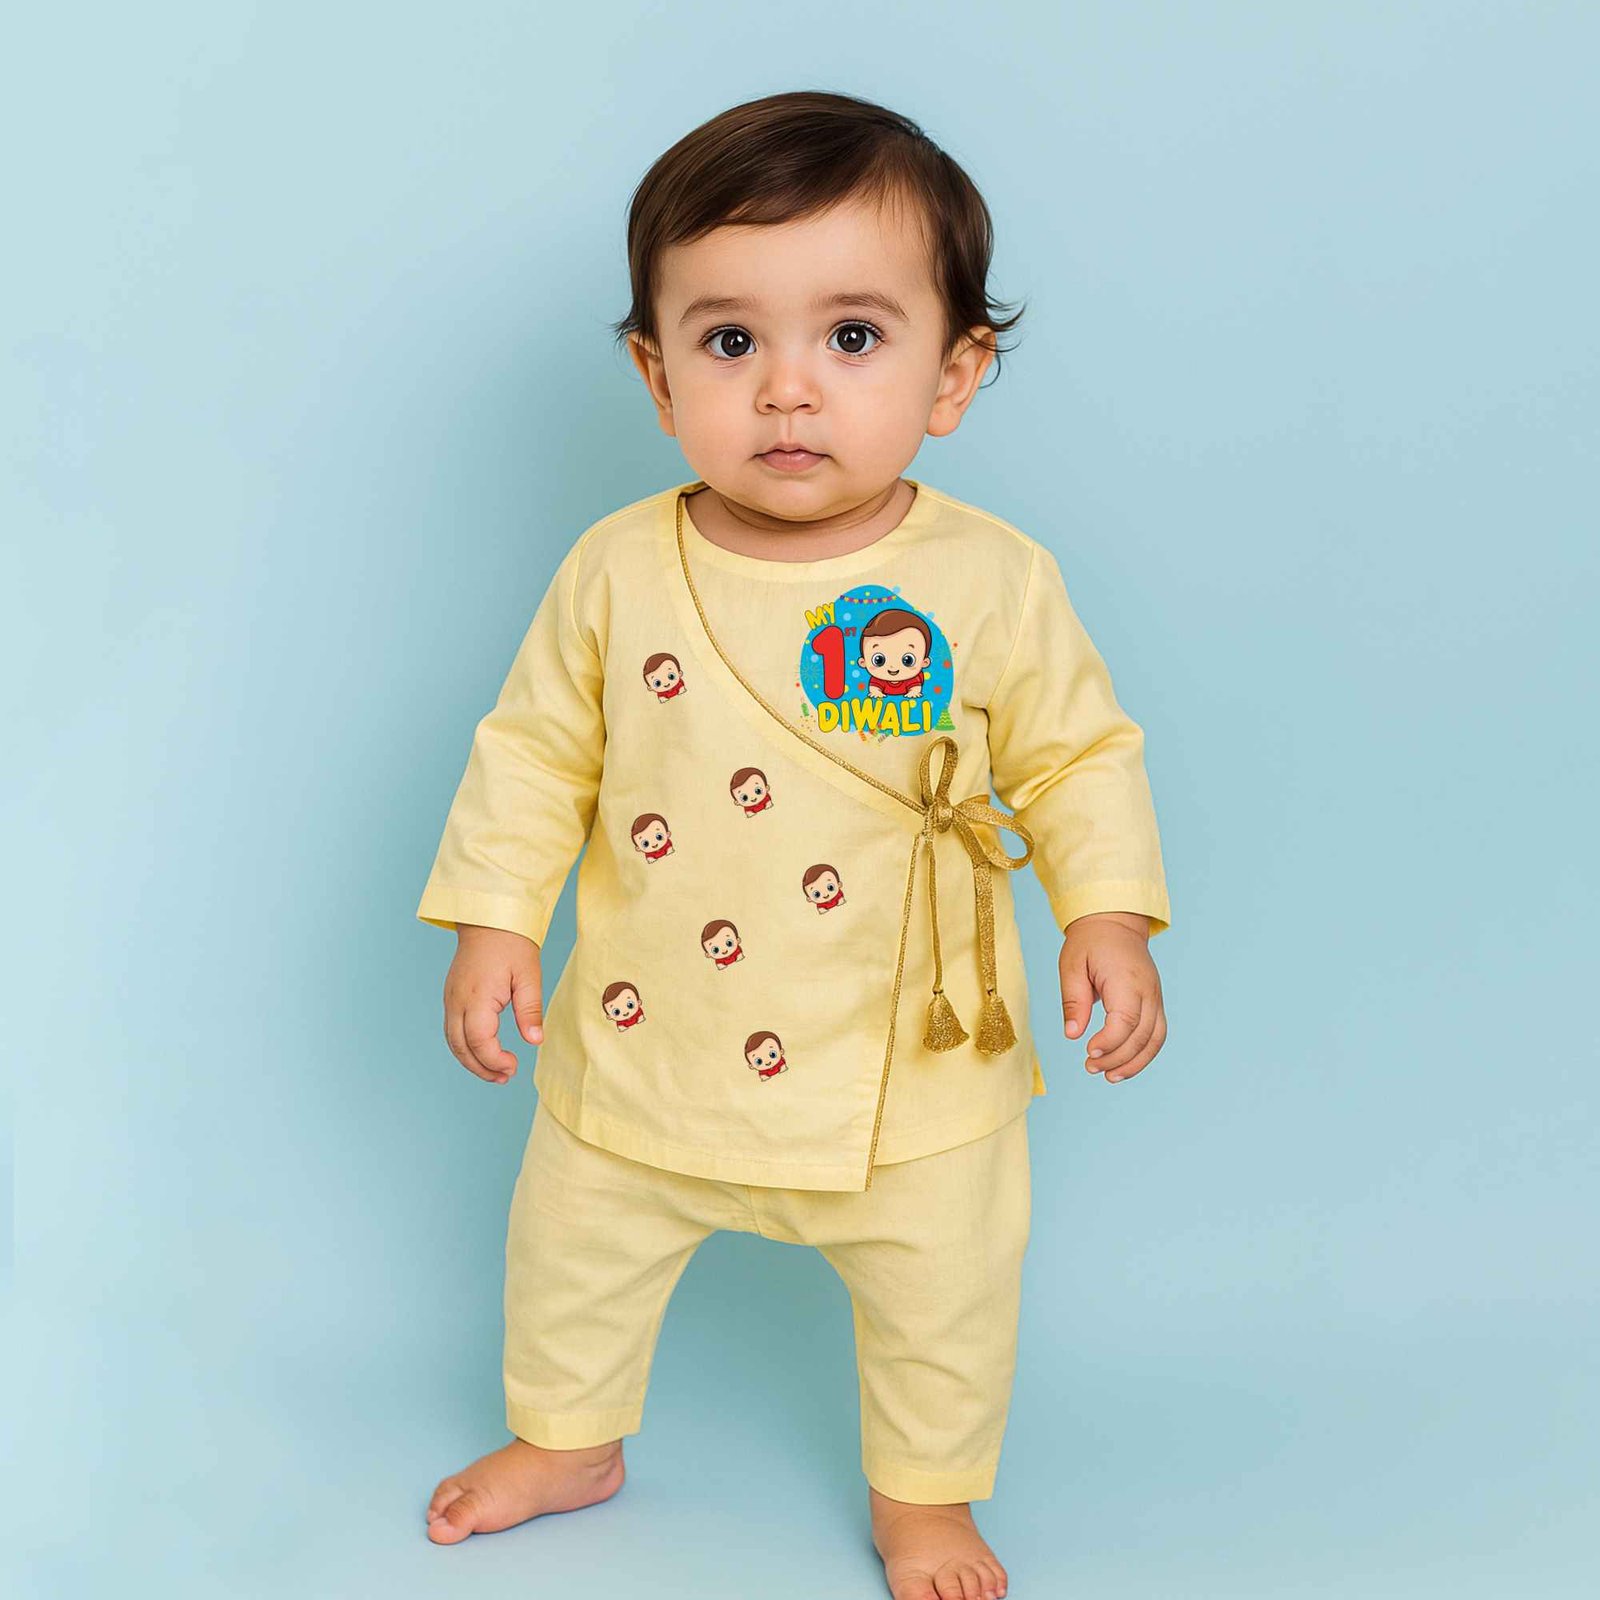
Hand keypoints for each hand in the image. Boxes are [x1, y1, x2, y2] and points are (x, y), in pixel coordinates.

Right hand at [442, 924, 544, 1084]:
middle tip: (505, 1078)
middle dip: (481, 1068)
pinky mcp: (451, 996)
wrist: (489, 918)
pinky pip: (452, 1030)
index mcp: (477, 997)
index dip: (494, 1060)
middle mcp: (457, 1001)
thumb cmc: (512, 943)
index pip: (478, 1041)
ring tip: (496, 1072)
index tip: (514, 1068)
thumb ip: (530, 1010)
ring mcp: (450, 998)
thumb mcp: (529, 975)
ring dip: (471, 1061)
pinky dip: (465, 1047)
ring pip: (452, 1041)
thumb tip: (535, 1041)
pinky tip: (483, 1052)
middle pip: (460, 1048)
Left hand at [1059, 912, 1166, 1083]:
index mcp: (1127, 979)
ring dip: (1135, 1063)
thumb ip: (1073, 1001)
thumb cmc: (1090, 943)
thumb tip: (1073, 1035)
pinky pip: (1157, 1034)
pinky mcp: (1155, 1003)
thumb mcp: (1072, 965)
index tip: (1088, 1052)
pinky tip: (1123, 1066)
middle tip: (1090, 1067)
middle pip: (1142, 1035)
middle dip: (1117, 1058)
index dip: (1110, 1042)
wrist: (1115, 923)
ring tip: (1109, 1077)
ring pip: (1155, 1039)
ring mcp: (1156, 997)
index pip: (1126, 1020)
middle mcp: (1148, 991)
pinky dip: (1143, 1054)